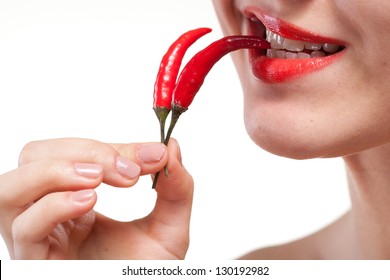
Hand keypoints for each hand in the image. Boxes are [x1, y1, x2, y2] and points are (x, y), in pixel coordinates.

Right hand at [0, 138, 192, 258]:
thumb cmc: (146, 273)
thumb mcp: (169, 228)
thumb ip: (176, 190)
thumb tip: (172, 148)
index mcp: (78, 202)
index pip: (74, 155)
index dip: (112, 147)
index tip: (152, 154)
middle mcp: (51, 215)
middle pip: (34, 157)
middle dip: (83, 151)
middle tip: (128, 171)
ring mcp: (39, 238)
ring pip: (11, 187)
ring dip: (56, 170)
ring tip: (99, 179)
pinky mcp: (34, 263)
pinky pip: (24, 226)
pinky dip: (54, 205)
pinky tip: (88, 202)